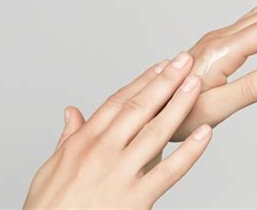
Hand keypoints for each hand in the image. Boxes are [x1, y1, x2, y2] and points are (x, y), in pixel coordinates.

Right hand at [24, 53, 210, 208]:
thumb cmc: (50, 207)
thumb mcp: (52, 167)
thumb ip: (68, 137)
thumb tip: (72, 112)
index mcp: (84, 141)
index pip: (118, 102)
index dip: (142, 81)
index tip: (161, 65)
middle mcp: (103, 151)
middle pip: (139, 108)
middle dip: (164, 81)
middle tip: (184, 61)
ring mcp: (120, 173)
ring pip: (155, 131)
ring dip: (178, 105)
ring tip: (195, 84)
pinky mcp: (136, 198)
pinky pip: (168, 171)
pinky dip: (190, 152)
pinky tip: (206, 134)